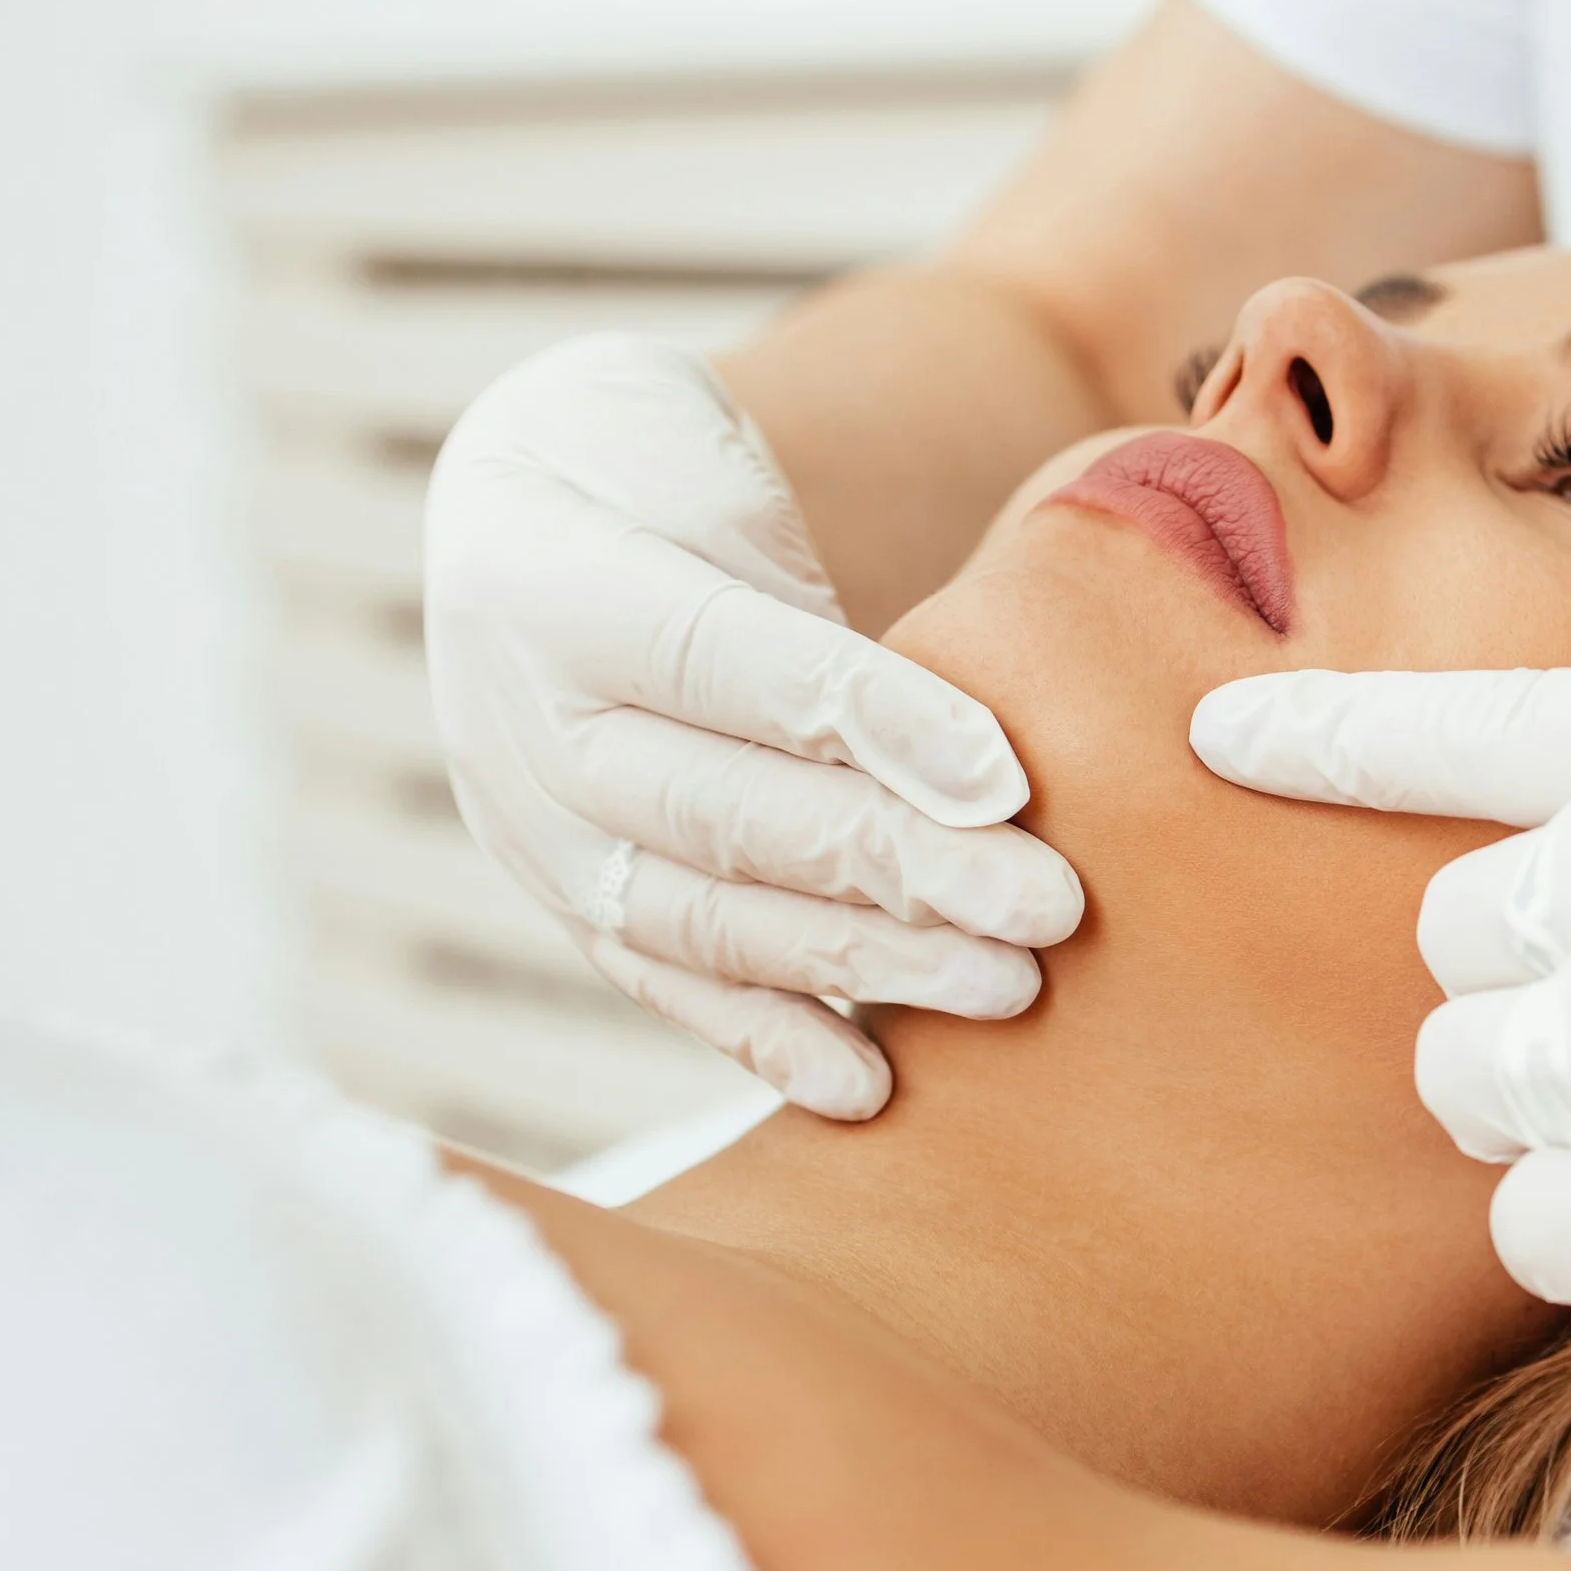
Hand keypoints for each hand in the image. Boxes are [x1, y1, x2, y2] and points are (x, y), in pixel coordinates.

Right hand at [425, 334, 1081, 1115]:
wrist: (526, 520)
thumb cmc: (667, 486)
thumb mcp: (729, 488)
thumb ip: (821, 614)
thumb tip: (990, 774)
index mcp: (558, 581)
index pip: (734, 663)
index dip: (875, 724)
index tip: (1007, 779)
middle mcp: (525, 718)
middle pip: (728, 811)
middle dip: (901, 868)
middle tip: (1046, 907)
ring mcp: (530, 824)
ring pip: (705, 916)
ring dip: (862, 961)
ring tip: (1002, 987)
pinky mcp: (559, 900)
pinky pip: (665, 983)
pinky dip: (768, 1036)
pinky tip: (866, 1084)